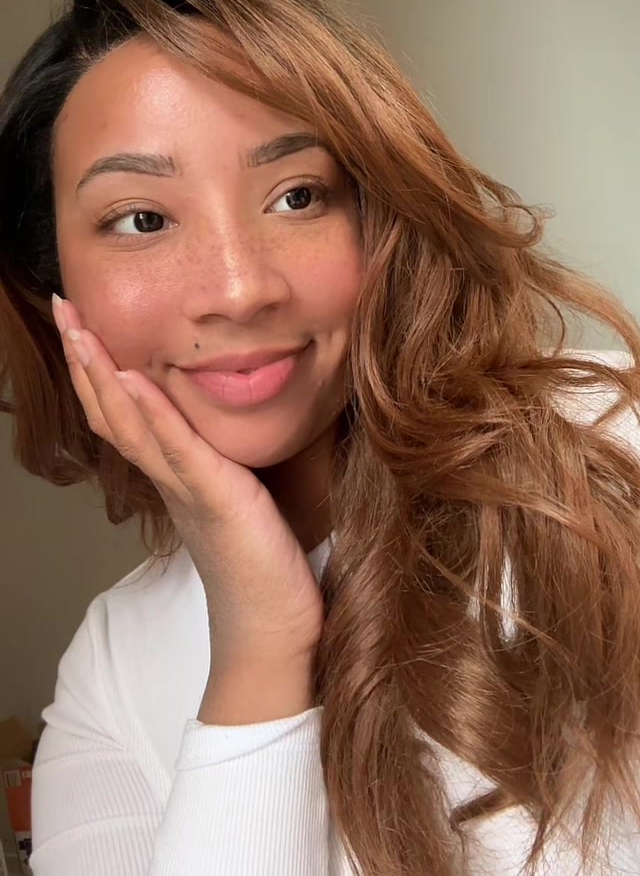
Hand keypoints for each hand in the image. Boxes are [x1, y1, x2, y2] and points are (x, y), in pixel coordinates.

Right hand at [51, 295, 325, 667]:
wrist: (274, 634)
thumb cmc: (264, 569)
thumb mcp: (240, 499)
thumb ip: (224, 464)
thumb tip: (226, 431)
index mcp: (174, 476)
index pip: (123, 412)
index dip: (97, 368)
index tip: (80, 323)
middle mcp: (169, 480)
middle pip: (111, 410)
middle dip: (84, 357)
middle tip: (62, 308)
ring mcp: (186, 489)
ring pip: (130, 424)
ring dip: (101, 373)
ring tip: (78, 329)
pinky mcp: (216, 499)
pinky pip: (177, 448)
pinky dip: (152, 411)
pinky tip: (132, 377)